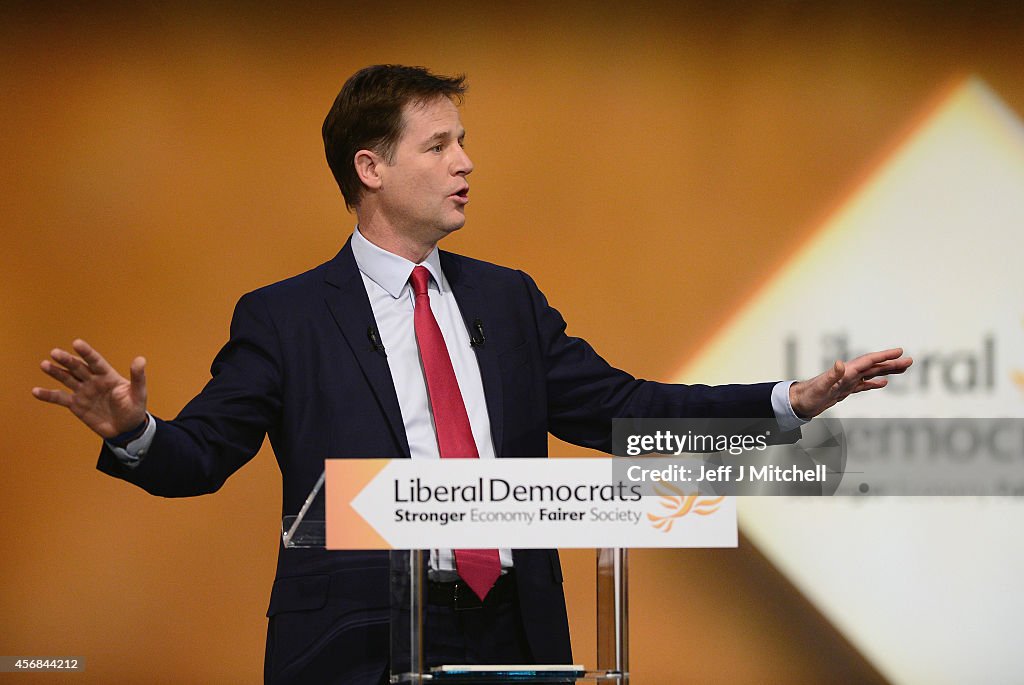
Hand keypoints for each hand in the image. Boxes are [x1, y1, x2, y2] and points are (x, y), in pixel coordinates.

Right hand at [31, 339, 147, 438]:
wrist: (126, 429)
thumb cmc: (134, 408)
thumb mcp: (138, 393)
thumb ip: (138, 377)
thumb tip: (140, 359)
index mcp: (108, 375)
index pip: (95, 361)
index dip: (86, 353)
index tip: (77, 343)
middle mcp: (93, 380)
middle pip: (78, 368)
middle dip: (67, 360)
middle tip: (55, 352)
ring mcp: (83, 392)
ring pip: (67, 379)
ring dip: (55, 372)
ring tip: (44, 364)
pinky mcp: (76, 405)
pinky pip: (60, 398)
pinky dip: (48, 395)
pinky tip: (35, 391)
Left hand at [789, 347, 911, 418]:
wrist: (799, 402)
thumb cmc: (808, 395)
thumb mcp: (821, 387)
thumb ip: (831, 375)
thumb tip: (840, 363)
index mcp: (846, 372)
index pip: (868, 361)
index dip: (884, 355)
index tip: (899, 351)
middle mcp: (848, 374)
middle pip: (874, 366)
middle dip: (892, 363)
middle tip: (910, 361)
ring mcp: (847, 382)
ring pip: (871, 374)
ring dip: (887, 370)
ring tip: (903, 368)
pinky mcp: (845, 390)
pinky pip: (864, 385)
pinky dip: (874, 383)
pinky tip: (884, 382)